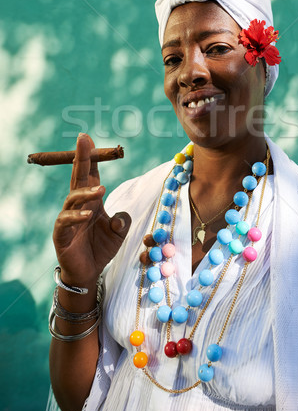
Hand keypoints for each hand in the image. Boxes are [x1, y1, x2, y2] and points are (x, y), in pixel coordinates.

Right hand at [53, 133, 130, 286]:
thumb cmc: (101, 248)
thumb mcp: (118, 233)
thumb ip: (123, 221)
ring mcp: (68, 218)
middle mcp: (78, 205)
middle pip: (78, 177)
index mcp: (91, 200)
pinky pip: (66, 221)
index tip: (87, 138)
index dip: (90, 157)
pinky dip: (77, 216)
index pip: (90, 174)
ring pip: (73, 198)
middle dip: (81, 158)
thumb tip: (120, 217)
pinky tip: (88, 215)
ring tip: (101, 191)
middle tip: (83, 140)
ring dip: (86, 193)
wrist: (88, 272)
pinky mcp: (61, 233)